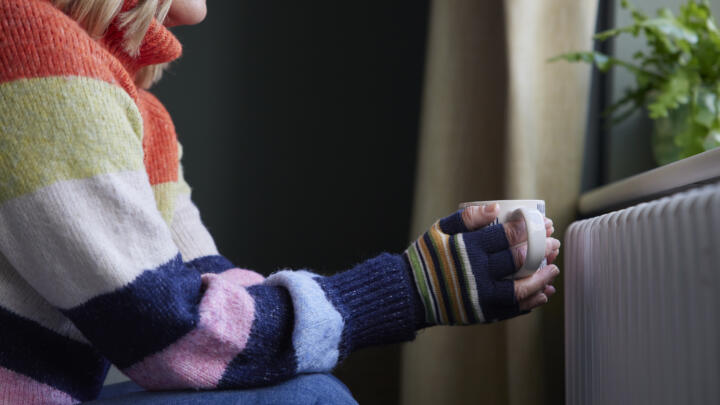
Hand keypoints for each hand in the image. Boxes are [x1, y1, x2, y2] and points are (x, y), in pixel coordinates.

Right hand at [404, 203, 559, 324]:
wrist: (409, 293)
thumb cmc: (426, 258)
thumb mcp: (439, 230)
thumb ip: (468, 218)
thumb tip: (496, 208)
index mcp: (466, 249)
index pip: (505, 237)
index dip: (528, 229)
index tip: (543, 223)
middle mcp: (476, 274)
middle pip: (517, 262)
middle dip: (541, 250)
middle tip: (553, 243)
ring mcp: (480, 297)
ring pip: (520, 290)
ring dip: (541, 279)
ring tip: (553, 270)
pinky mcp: (481, 314)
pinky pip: (512, 309)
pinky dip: (530, 302)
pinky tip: (542, 293)